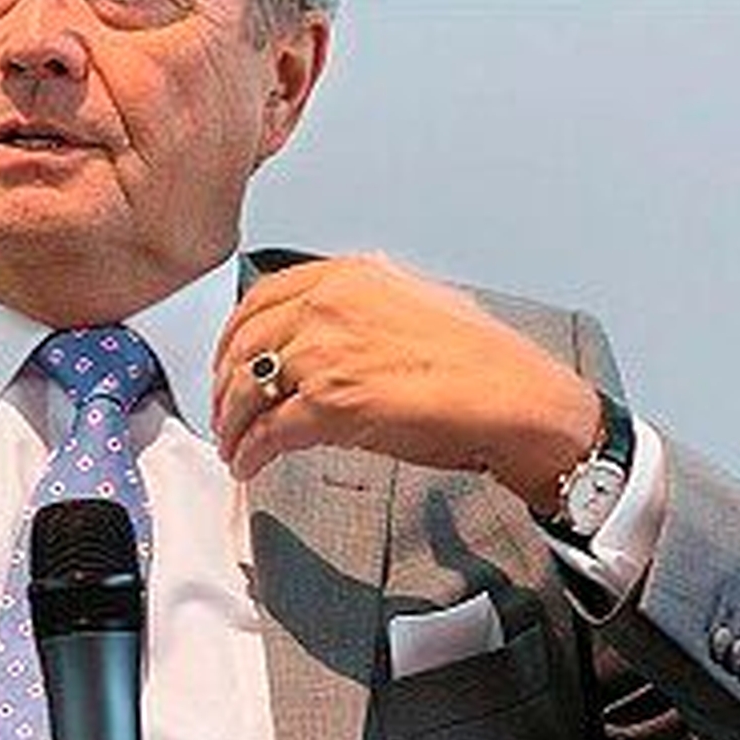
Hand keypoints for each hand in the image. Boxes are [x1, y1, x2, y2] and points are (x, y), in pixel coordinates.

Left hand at [212, 254, 599, 511]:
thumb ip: (363, 305)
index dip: (233, 338)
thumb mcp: (415, 301)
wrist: (517, 400)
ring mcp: (327, 353)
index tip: (226, 363)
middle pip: (243, 344)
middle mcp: (329, 305)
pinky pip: (269, 432)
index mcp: (348, 275)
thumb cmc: (482, 361)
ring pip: (247, 389)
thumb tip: (331, 327)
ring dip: (232, 424)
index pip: (260, 299)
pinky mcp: (332, 405)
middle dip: (223, 386)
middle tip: (222, 413)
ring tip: (233, 446)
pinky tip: (250, 465)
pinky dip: (250, 453)